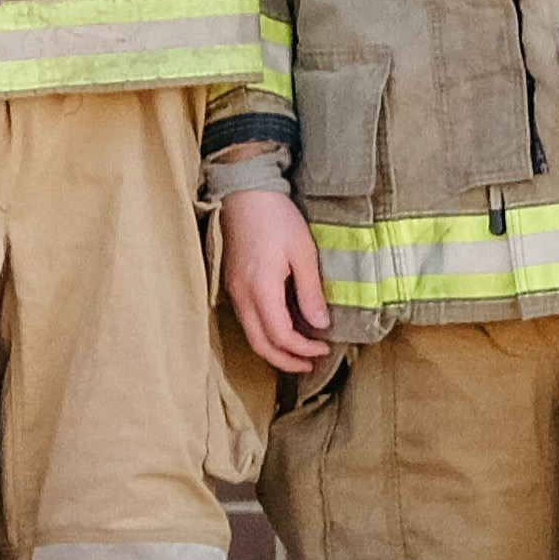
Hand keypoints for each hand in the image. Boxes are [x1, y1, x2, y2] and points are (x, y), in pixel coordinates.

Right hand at [216, 187, 333, 375]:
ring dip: (275, 348)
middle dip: (285, 360)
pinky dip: (266, 332)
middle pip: (260, 344)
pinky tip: (284, 327)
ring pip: (251, 334)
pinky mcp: (233, 284)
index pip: (280, 335)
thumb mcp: (303, 252)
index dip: (304, 348)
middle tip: (309, 365)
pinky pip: (248, 319)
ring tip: (300, 352)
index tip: (325, 349)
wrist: (245, 194)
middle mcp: (242, 295)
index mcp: (260, 289)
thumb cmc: (276, 218)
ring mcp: (234, 291)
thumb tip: (320, 323)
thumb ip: (310, 291)